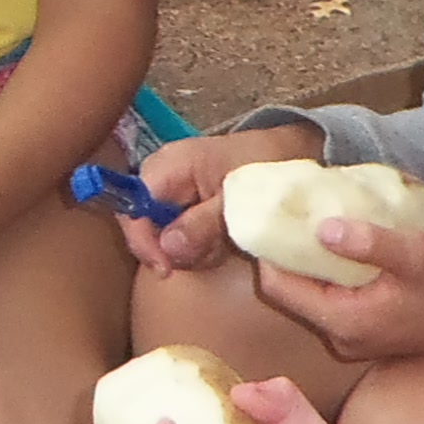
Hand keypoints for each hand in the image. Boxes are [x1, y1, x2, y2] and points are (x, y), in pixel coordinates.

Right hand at [117, 123, 323, 272]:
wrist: (291, 155)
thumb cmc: (264, 163)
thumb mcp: (238, 196)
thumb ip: (204, 223)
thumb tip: (168, 249)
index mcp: (169, 166)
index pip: (133, 206)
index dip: (142, 240)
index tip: (165, 268)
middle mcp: (164, 181)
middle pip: (146, 229)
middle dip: (179, 248)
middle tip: (215, 248)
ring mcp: (175, 199)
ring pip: (166, 242)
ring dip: (198, 251)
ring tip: (229, 239)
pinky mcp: (189, 214)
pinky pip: (184, 242)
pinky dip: (207, 249)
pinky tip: (229, 240)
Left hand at [253, 226, 423, 366]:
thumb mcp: (416, 254)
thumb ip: (368, 242)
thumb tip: (321, 228)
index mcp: (345, 321)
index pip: (280, 287)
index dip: (268, 250)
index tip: (270, 214)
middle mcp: (343, 337)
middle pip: (292, 291)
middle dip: (288, 252)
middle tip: (292, 210)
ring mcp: (357, 337)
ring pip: (314, 293)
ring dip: (312, 260)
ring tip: (316, 219)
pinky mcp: (371, 330)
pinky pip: (336, 297)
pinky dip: (334, 271)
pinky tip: (345, 242)